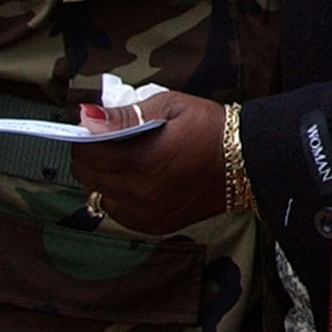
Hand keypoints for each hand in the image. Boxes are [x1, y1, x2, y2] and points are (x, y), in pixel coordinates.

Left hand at [71, 89, 225, 232]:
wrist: (248, 162)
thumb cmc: (210, 128)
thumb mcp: (169, 106)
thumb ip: (123, 115)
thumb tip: (86, 118)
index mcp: (141, 160)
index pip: (84, 153)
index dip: (84, 136)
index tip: (96, 127)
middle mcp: (138, 192)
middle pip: (85, 176)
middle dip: (90, 156)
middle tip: (110, 141)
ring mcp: (145, 212)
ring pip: (98, 195)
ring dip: (103, 178)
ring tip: (126, 162)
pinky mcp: (154, 225)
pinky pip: (117, 212)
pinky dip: (119, 196)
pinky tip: (137, 180)